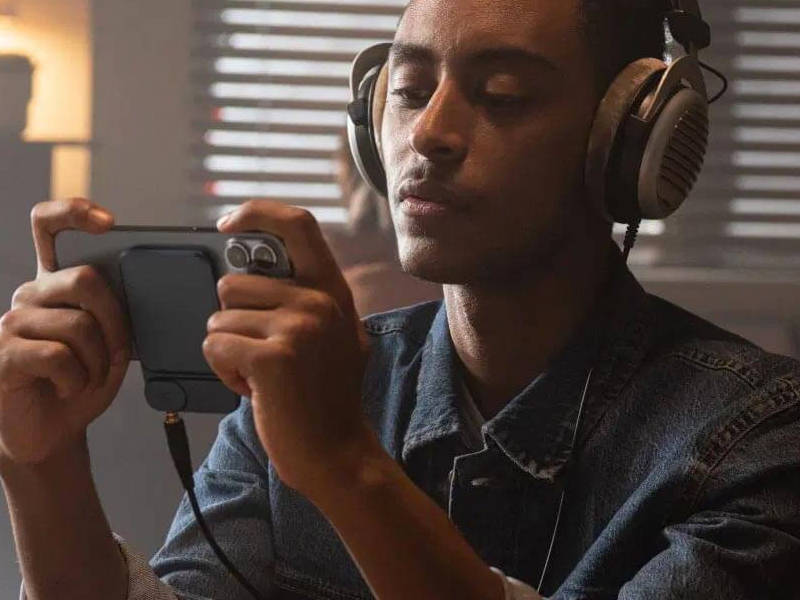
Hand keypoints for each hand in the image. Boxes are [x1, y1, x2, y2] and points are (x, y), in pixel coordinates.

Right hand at [0, 199, 129, 468]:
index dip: (74, 212)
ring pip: (77, 324)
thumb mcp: (112, 343)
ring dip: (98, 360)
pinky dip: (77, 377)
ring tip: (88, 376)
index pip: (48, 226)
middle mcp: (29, 294)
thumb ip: (118, 313)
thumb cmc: (82, 380)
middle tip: (117, 351)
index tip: (109, 221)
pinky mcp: (2, 356)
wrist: (53, 429)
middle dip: (115, 319)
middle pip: (82, 278)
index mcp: (54, 283)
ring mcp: (10, 323)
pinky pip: (56, 355)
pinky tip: (69, 386)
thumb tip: (145, 287)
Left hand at [203, 200, 373, 498]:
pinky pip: (215, 345)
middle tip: (264, 354)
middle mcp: (319, 300)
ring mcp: (299, 327)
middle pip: (233, 283)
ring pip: (219, 318)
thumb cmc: (325, 396)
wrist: (338, 453)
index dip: (257, 213)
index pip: (297, 224)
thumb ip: (305, 298)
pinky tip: (254, 389)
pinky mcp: (272, 357)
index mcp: (333, 290)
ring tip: (262, 374)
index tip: (228, 225)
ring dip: (229, 350)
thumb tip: (249, 269)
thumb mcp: (334, 334)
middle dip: (234, 322)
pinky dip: (224, 371)